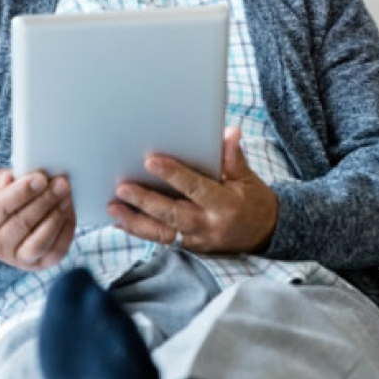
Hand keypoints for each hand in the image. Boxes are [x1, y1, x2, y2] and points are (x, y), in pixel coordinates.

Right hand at [0, 168, 75, 270]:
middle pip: (23, 224)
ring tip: (66, 197)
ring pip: (39, 242)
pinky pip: (56, 251)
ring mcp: (18, 259)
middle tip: (61, 183)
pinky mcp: (39, 264)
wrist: (9, 225)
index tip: (40, 178)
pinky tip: (69, 211)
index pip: (1, 208)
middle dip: (45, 201)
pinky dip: (66, 230)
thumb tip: (10, 179)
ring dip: (56, 217)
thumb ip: (1, 179)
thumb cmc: (2, 199)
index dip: (22, 192)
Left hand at [106, 127, 278, 254]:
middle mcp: (209, 225)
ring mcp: (197, 240)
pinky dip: (139, 230)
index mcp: (225, 205)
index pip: (196, 188)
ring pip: (161, 233)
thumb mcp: (248, 178)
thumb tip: (229, 132)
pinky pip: (161, 239)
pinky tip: (120, 220)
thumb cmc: (254, 201)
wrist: (265, 234)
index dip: (174, 175)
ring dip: (135, 221)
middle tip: (122, 187)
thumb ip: (233, 157)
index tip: (151, 160)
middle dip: (145, 201)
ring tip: (113, 207)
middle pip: (172, 215)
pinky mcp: (188, 247)